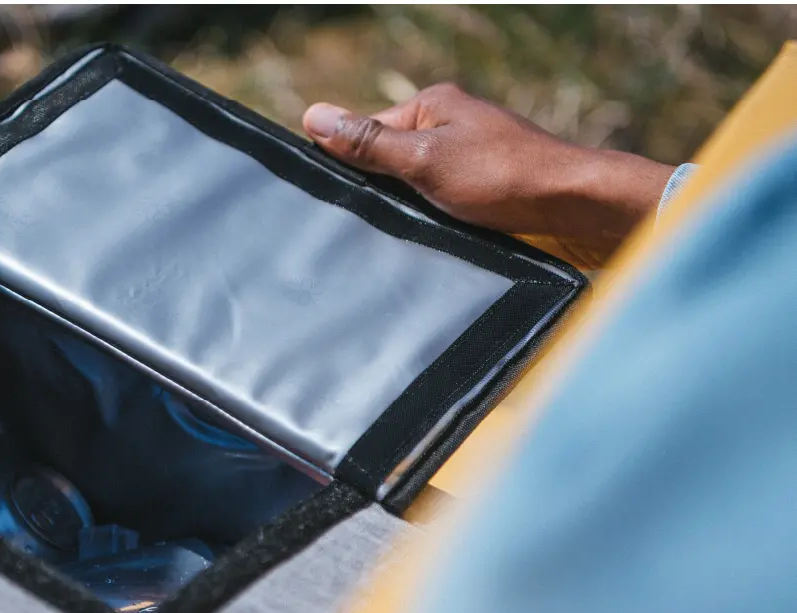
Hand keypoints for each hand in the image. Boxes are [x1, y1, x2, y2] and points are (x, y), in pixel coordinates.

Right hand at [302, 84, 674, 263]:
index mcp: (433, 104)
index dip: (353, 167)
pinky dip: (435, 215)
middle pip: (392, 159)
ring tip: (411, 228)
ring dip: (411, 207)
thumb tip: (313, 116)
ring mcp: (471, 154)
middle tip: (375, 221)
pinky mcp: (486, 185)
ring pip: (417, 183)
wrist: (573, 205)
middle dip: (383, 190)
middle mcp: (452, 124)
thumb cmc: (501, 176)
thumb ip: (369, 144)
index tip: (343, 201)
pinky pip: (441, 198)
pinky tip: (436, 233)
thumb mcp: (423, 160)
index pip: (369, 132)